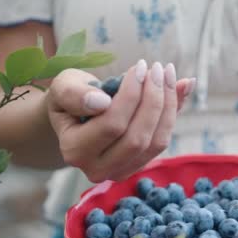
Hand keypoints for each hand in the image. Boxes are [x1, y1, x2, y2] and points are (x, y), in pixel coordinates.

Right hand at [47, 60, 194, 181]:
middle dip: (153, 99)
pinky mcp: (139, 166)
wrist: (76, 115)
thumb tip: (103, 102)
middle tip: (156, 68)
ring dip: (168, 105)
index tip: (139, 66)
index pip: (112, 124)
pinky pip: (162, 142)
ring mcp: (121, 171)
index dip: (131, 95)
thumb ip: (74, 94)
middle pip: (137, 138)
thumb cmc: (70, 97)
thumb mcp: (63, 86)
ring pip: (155, 142)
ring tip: (167, 74)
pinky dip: (172, 113)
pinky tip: (174, 88)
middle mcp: (98, 169)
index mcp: (75, 150)